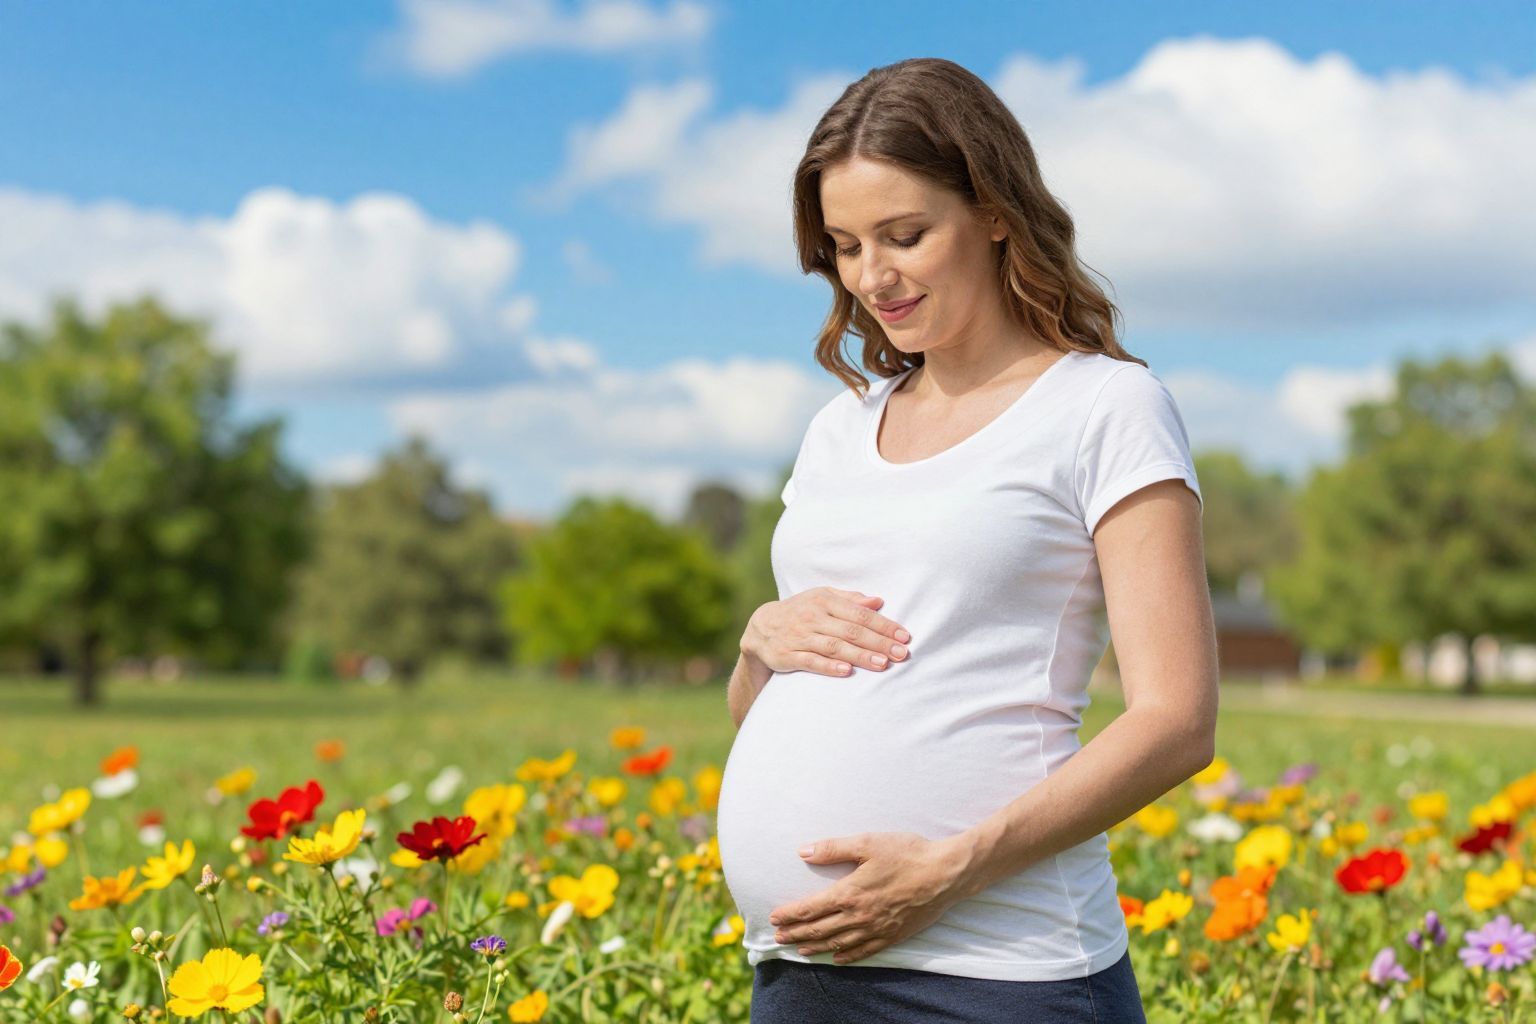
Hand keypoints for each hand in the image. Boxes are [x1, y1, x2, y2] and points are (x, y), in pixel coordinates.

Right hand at [743, 587, 911, 677]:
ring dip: (860, 656)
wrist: (761, 628)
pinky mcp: (788, 656)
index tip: (904, 636)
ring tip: (883, 664)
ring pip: (834, 647)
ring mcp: (800, 637)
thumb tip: (878, 601)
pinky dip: (829, 667)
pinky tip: (847, 672)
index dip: (883, 625)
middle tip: (901, 653)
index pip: (860, 613)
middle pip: (851, 631)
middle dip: (878, 642)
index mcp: (824, 601)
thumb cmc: (800, 611)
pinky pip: (811, 662)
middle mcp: (812, 617)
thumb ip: (850, 599)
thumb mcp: (821, 598)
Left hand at [767, 831, 972, 963]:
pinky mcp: (893, 936)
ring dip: (816, 947)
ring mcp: (876, 929)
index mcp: (849, 893)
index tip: (774, 918)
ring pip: (838, 943)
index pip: (810, 909)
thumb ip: (833, 848)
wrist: (945, 874)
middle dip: (796, 933)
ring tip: (800, 949)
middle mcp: (859, 916)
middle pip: (819, 929)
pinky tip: (838, 958)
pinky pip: (864, 951)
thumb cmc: (907, 854)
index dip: (790, 915)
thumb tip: (803, 852)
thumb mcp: (868, 843)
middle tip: (778, 938)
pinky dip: (847, 956)